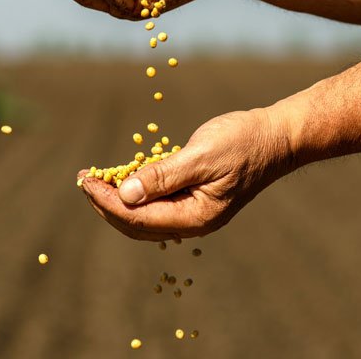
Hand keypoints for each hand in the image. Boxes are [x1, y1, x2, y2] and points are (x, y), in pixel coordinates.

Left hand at [78, 108, 294, 239]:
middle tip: (82, 180)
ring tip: (94, 180)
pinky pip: (157, 204)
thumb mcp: (202, 156)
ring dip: (117, 199)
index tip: (85, 182)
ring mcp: (194, 213)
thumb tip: (125, 194)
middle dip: (106, 203)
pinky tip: (121, 177)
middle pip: (137, 223)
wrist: (277, 137)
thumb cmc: (244, 142)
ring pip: (144, 216)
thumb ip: (163, 176)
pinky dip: (136, 192)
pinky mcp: (194, 199)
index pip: (138, 218)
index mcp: (196, 217)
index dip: (107, 201)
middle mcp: (193, 222)